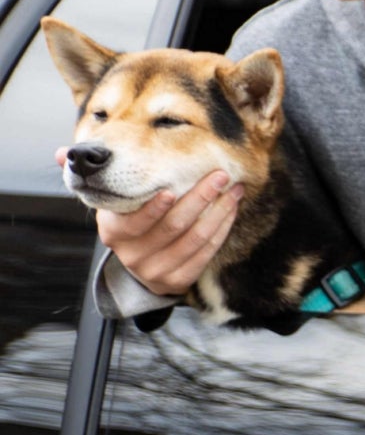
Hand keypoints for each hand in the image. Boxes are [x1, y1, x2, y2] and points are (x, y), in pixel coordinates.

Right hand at [79, 165, 239, 295]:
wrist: (139, 269)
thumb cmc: (128, 225)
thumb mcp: (109, 205)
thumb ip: (92, 180)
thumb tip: (62, 154)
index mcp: (112, 233)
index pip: (134, 222)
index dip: (154, 207)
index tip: (174, 187)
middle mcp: (133, 255)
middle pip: (173, 226)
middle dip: (200, 198)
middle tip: (219, 175)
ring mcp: (157, 270)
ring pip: (195, 238)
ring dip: (218, 211)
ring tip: (233, 188)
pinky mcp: (180, 280)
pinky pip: (207, 252)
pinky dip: (222, 228)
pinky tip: (231, 208)